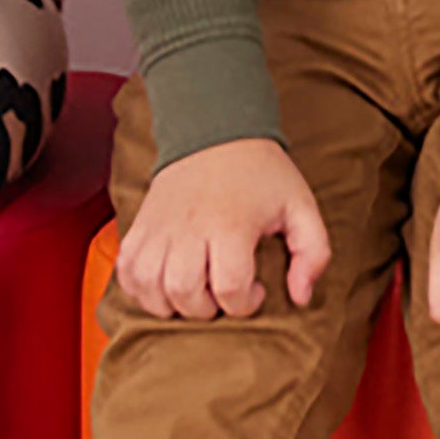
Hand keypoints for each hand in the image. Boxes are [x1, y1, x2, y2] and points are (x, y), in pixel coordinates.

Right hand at [119, 139, 331, 321]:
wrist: (215, 129)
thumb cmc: (261, 174)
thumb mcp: (301, 206)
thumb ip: (313, 253)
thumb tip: (301, 297)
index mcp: (231, 223)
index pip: (230, 288)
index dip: (246, 304)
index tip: (257, 290)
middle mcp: (189, 227)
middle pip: (184, 292)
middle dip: (206, 309)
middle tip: (223, 293)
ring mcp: (159, 226)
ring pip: (149, 286)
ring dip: (170, 304)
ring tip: (194, 292)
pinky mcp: (140, 225)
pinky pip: (126, 271)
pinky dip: (140, 289)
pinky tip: (165, 285)